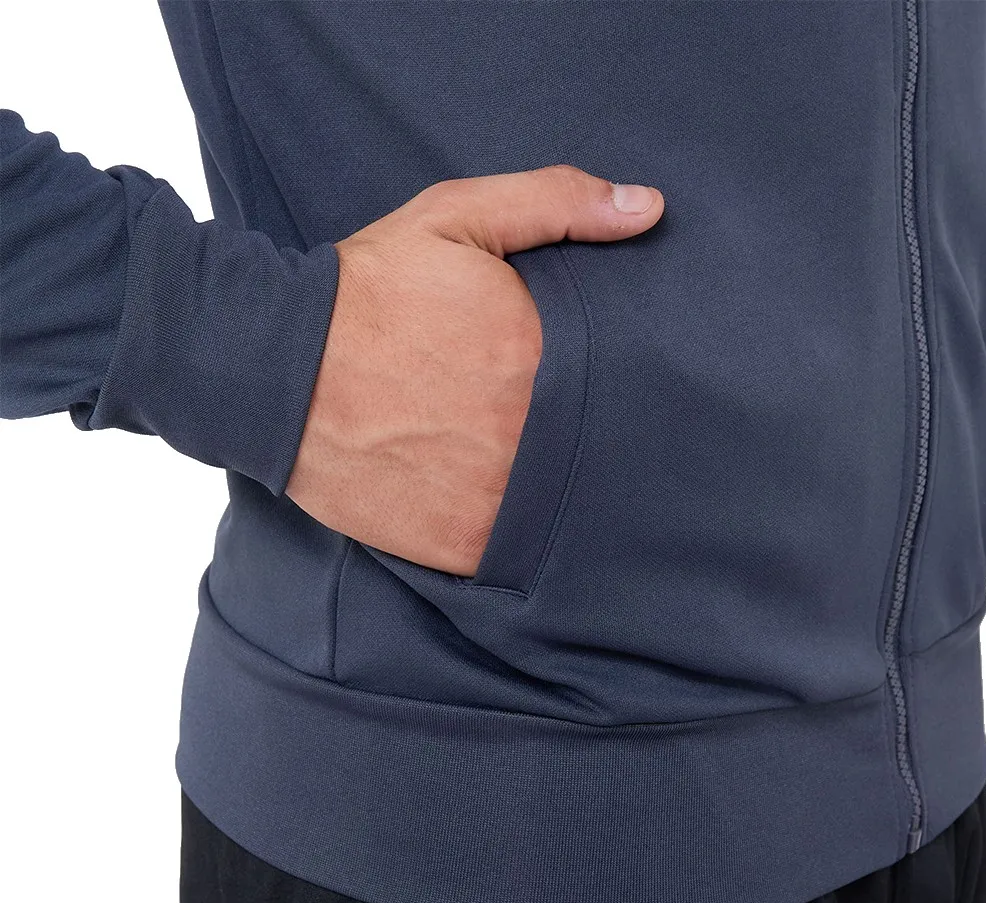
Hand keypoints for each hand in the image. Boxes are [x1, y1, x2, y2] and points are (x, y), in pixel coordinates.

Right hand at [285, 164, 663, 575]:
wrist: (272, 366)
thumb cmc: (366, 290)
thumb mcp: (457, 217)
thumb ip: (557, 203)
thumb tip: (648, 207)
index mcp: (541, 356)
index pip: (621, 379)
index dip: (610, 378)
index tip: (590, 374)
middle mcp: (528, 435)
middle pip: (594, 445)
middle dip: (578, 430)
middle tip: (543, 416)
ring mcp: (496, 498)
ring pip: (560, 504)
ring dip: (551, 486)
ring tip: (516, 456)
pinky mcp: (461, 546)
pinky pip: (516, 551)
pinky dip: (511, 529)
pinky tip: (488, 494)